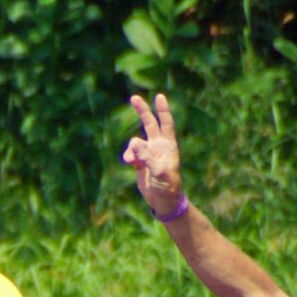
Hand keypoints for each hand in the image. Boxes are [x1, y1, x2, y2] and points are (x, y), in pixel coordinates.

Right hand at [120, 92, 185, 217]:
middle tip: (134, 98)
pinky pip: (130, 154)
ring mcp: (148, 153)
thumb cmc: (168, 186)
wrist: (163, 200)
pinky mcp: (140, 162)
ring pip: (135, 142)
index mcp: (168, 146)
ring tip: (131, 161)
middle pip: (150, 124)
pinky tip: (129, 164)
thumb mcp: (159, 172)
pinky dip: (128, 156)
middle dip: (142, 111)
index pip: (166, 123)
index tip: (159, 96)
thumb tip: (133, 143)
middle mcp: (158, 146)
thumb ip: (146, 157)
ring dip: (131, 149)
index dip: (163, 110)